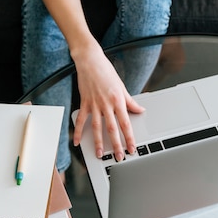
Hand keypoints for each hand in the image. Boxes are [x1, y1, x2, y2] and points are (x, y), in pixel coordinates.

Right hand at [72, 44, 144, 160]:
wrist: (90, 60)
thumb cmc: (106, 71)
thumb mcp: (121, 86)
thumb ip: (130, 101)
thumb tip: (140, 110)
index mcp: (118, 100)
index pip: (125, 123)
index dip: (129, 137)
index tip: (132, 148)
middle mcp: (106, 104)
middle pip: (112, 128)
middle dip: (116, 144)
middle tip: (119, 157)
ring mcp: (94, 104)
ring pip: (97, 127)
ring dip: (99, 142)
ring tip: (100, 154)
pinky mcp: (84, 102)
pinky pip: (81, 120)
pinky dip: (78, 131)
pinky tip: (77, 142)